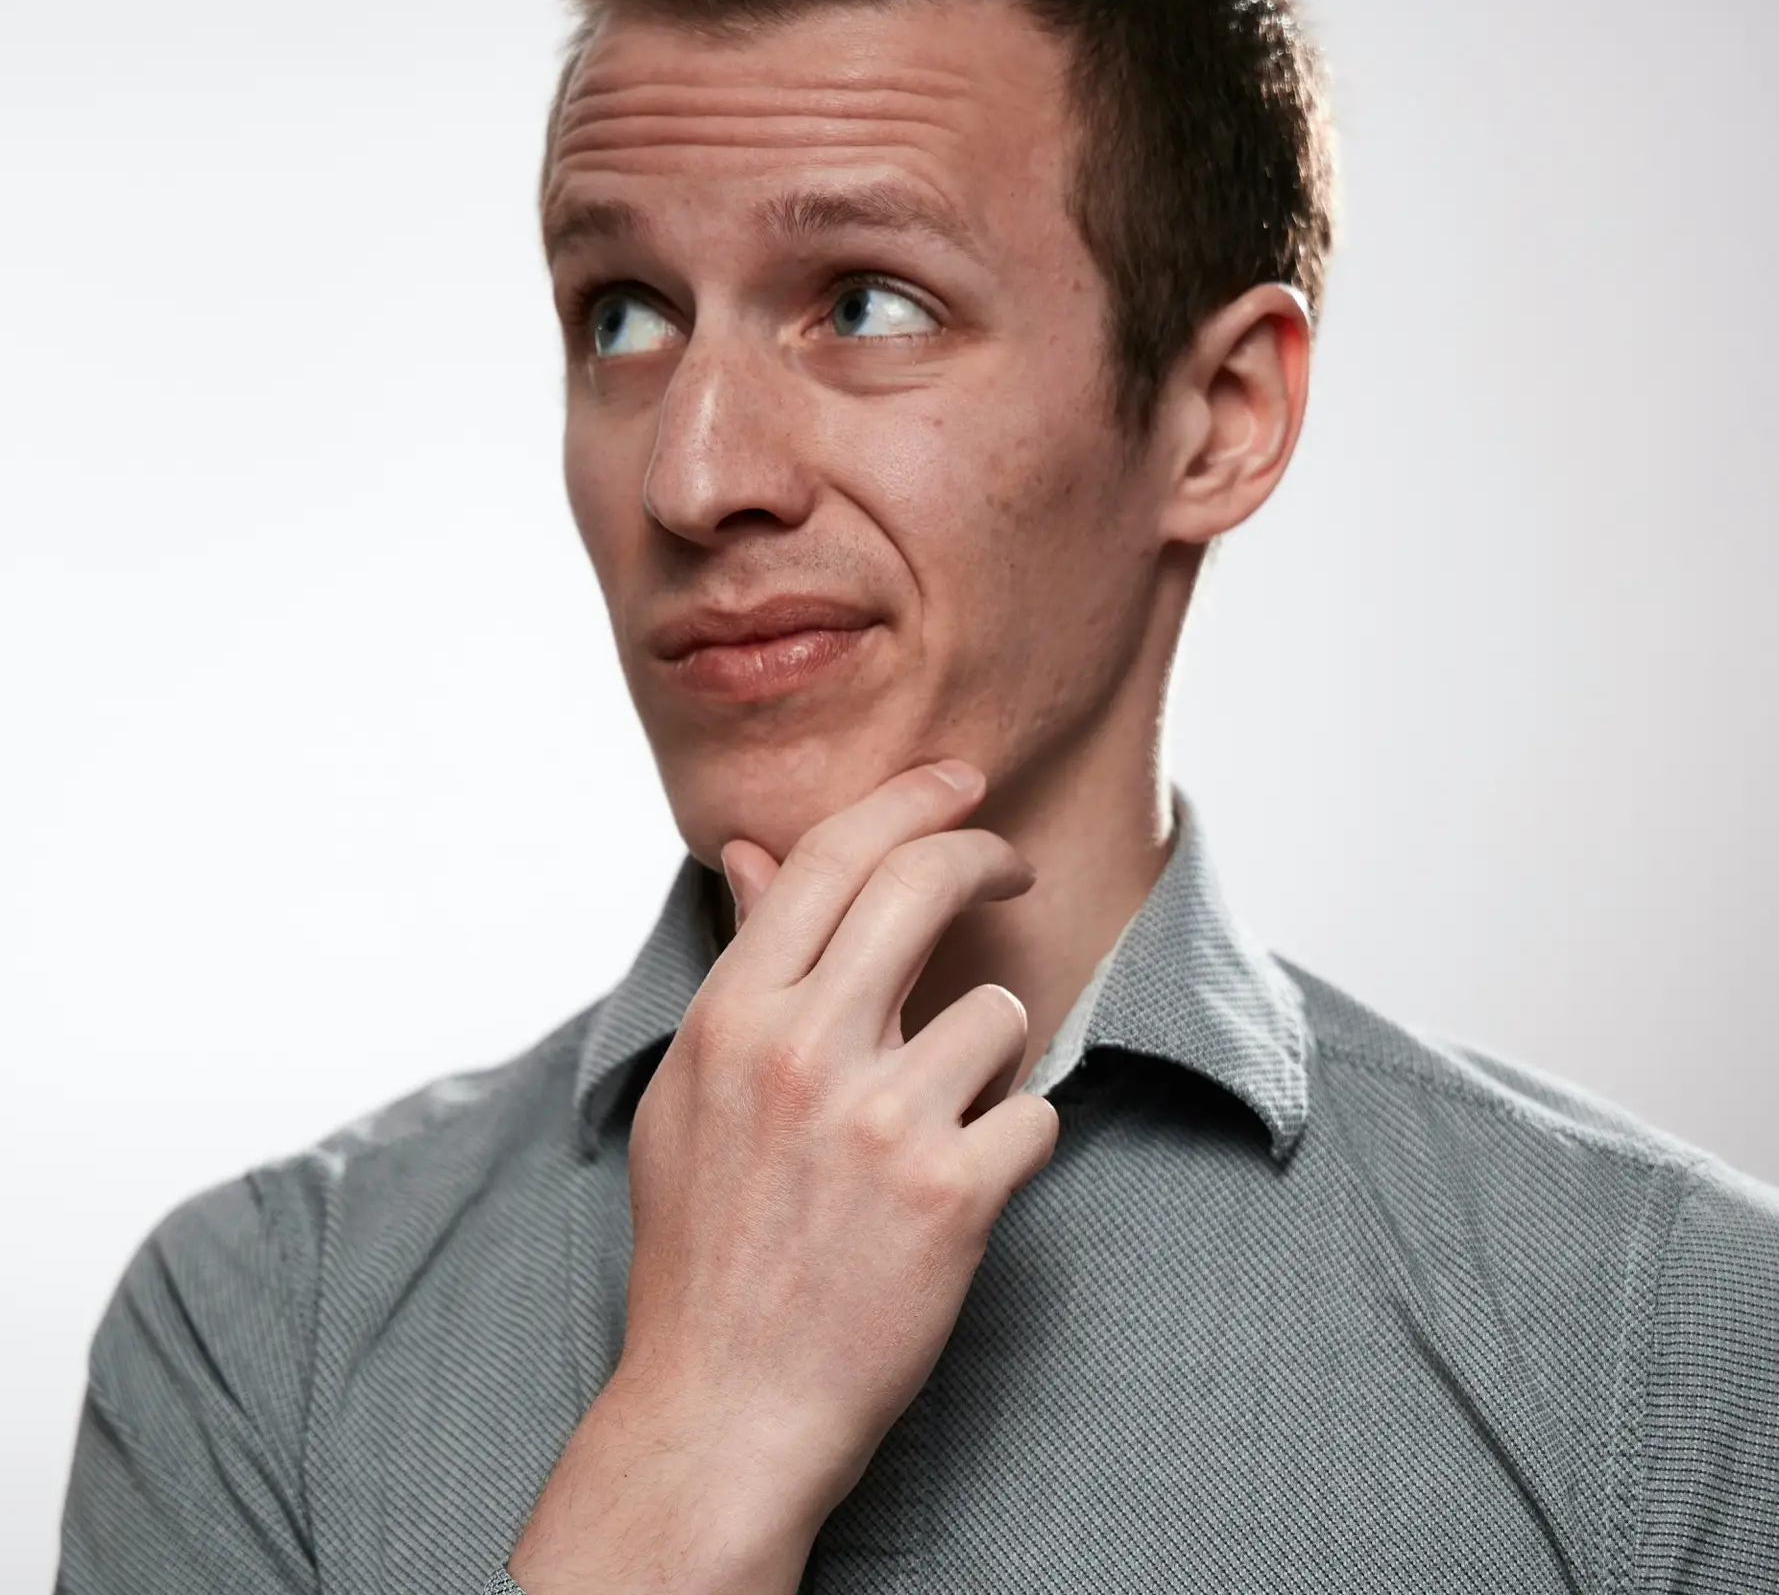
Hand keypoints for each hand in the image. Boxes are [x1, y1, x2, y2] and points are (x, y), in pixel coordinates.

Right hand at [509, 761, 1059, 1593]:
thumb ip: (740, 965)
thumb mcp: (696, 1090)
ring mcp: (881, 1121)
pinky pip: (1035, 1113)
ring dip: (990, 1059)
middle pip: (923, 884)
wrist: (723, 1410)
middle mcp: (803, 1051)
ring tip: (941, 1122)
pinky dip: (1014, 1146)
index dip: (910, 799)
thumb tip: (751, 853)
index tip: (959, 783)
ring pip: (1000, 1012)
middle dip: (985, 856)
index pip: (834, 856)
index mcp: (732, 1018)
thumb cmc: (703, 1246)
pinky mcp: (953, 1194)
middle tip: (1012, 867)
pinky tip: (962, 1192)